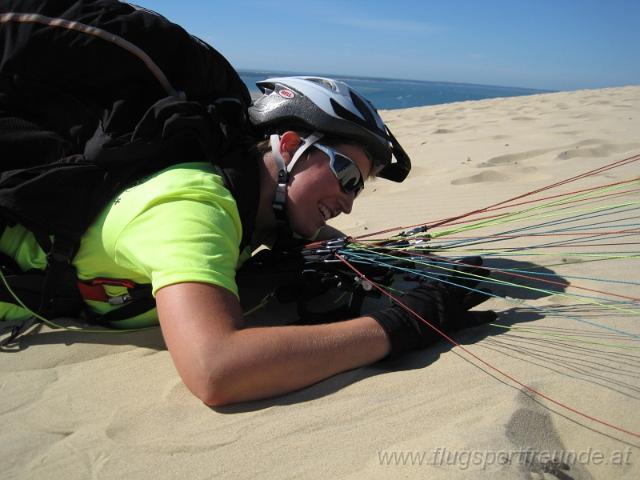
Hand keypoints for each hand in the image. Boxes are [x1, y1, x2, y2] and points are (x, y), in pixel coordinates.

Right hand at [370, 256, 496, 356]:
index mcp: (437, 284)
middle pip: (467, 281)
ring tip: (491, 291)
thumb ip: (421, 290)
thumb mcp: (412, 293)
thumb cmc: (402, 308)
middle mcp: (448, 292)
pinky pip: (475, 319)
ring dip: (483, 294)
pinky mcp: (458, 321)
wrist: (403, 324)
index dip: (467, 264)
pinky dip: (485, 317)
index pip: (456, 271)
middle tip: (487, 269)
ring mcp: (454, 306)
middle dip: (478, 274)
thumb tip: (421, 288)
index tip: (477, 259)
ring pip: (474, 297)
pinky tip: (494, 315)